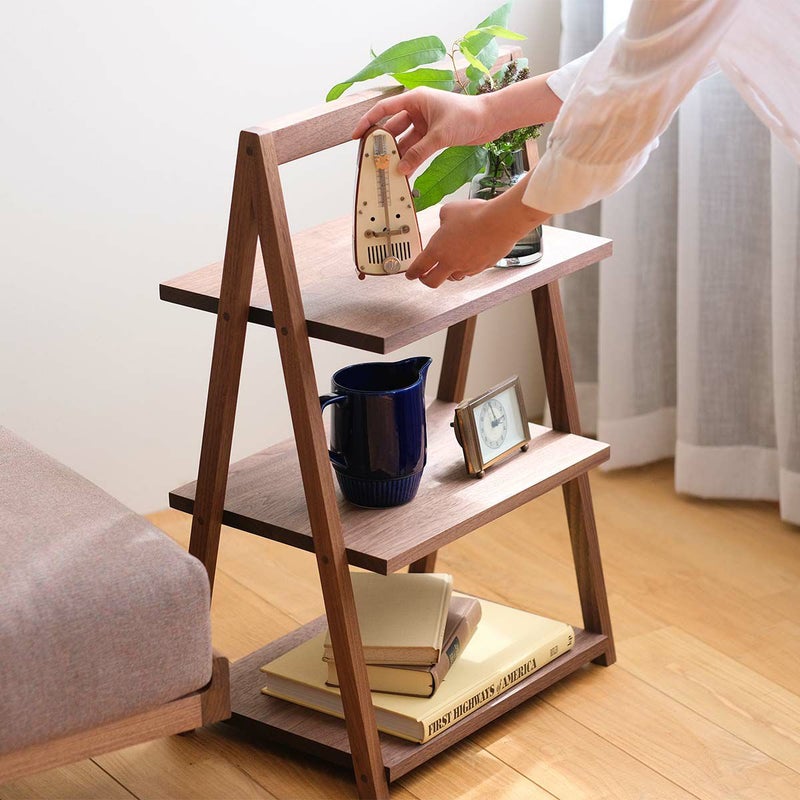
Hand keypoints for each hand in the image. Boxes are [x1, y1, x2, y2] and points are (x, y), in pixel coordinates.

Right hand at [352, 88, 491, 175]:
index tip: (356, 137)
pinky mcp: (433, 136)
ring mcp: (424, 124)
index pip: (384, 110)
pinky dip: (411, 160)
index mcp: (415, 99)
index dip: (368, 122)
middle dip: (382, 145)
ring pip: (405, 142)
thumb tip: (401, 169)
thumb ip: (419, 152)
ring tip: (387, 171)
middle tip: (371, 160)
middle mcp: (417, 110)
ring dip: (397, 156)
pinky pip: (417, 149)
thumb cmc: (468, 116)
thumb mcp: (440, 135)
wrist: (490, 120)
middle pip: (392, 128)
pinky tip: (404, 172)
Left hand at [406, 191, 548, 287]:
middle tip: (425, 276)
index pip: (419, 267)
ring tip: (449, 264)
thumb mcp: (450, 210)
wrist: (500, 222)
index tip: (410, 274)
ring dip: (448, 273)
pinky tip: (469, 257)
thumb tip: (445, 222)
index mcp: (437, 249)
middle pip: (432, 282)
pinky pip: (470, 271)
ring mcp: (467, 267)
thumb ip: (443, 219)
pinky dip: (466, 267)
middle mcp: (451, 262)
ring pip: (453, 277)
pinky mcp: (481, 267)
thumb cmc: (476, 215)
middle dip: (426, 280)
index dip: (412, 273)